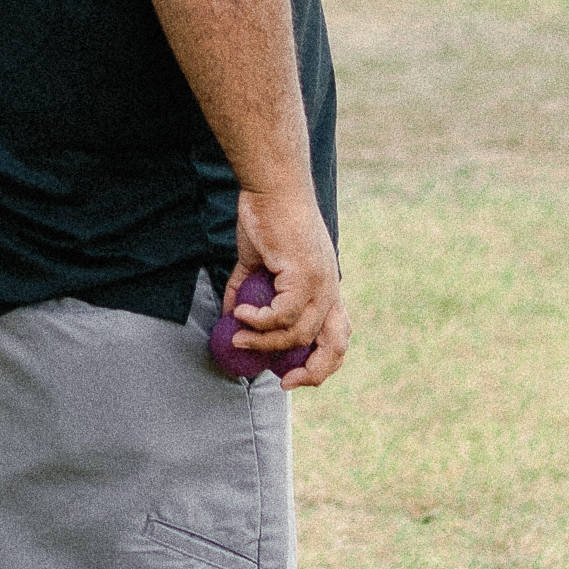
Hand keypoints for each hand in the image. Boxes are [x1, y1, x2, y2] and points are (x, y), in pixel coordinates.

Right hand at [224, 186, 347, 389]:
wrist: (272, 187)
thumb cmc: (267, 217)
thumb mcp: (259, 262)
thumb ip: (248, 290)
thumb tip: (230, 317)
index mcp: (326, 287)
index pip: (339, 335)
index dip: (322, 362)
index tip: (291, 375)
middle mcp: (330, 288)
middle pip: (334, 345)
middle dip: (311, 373)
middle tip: (282, 382)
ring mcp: (321, 282)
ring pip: (298, 333)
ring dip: (264, 343)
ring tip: (238, 338)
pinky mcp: (304, 273)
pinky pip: (282, 314)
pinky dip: (258, 321)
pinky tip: (239, 314)